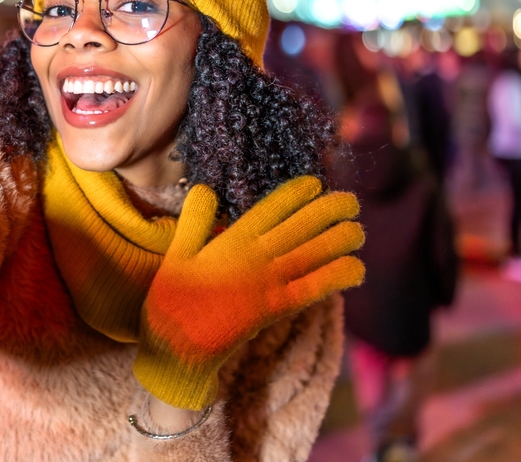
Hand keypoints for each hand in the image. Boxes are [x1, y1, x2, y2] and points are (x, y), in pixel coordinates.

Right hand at [134, 176, 363, 409]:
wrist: (178, 346)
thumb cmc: (173, 299)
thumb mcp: (176, 254)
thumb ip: (193, 220)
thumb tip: (205, 189)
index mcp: (232, 240)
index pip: (271, 208)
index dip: (296, 193)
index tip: (314, 183)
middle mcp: (257, 257)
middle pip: (302, 226)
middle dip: (330, 211)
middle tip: (351, 203)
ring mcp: (270, 283)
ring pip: (315, 253)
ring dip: (340, 239)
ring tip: (357, 230)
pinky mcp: (278, 309)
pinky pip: (316, 288)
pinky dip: (338, 276)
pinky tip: (355, 267)